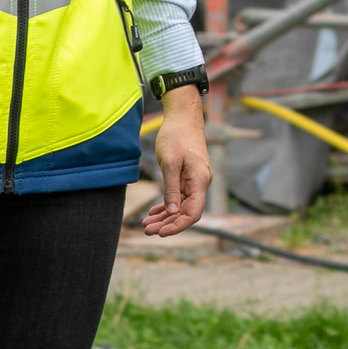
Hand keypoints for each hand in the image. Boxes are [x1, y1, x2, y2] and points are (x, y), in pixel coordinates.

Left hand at [143, 86, 210, 236]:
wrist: (183, 116)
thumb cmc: (176, 136)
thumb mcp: (169, 162)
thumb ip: (171, 188)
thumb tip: (171, 211)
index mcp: (200, 180)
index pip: (193, 212)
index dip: (178, 225)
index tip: (161, 233)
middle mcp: (201, 182)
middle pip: (186, 211)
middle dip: (167, 224)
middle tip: (146, 230)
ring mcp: (195, 179)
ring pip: (181, 205)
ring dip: (165, 216)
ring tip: (146, 225)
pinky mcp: (188, 175)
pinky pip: (179, 196)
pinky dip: (167, 205)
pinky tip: (154, 212)